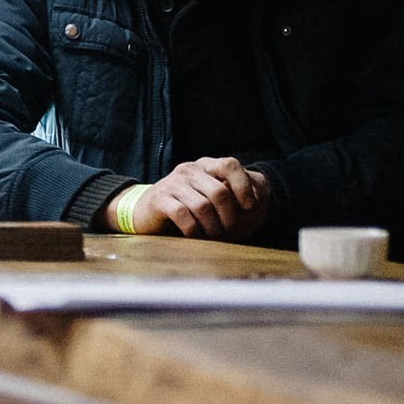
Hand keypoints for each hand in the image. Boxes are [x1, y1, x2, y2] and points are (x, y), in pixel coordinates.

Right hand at [129, 158, 269, 240]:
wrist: (145, 212)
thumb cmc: (187, 208)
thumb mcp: (211, 198)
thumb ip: (234, 196)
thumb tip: (257, 200)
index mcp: (205, 165)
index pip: (230, 165)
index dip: (244, 186)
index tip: (250, 207)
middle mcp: (189, 170)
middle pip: (220, 192)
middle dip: (229, 217)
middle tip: (228, 232)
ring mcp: (173, 183)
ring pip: (203, 206)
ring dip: (212, 228)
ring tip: (213, 237)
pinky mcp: (159, 199)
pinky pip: (183, 215)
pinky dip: (193, 230)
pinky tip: (194, 236)